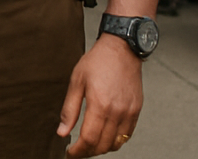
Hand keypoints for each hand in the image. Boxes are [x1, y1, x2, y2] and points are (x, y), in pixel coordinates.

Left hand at [57, 35, 143, 155]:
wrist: (121, 50)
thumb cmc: (97, 62)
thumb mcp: (76, 82)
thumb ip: (69, 110)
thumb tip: (62, 131)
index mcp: (99, 104)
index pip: (89, 139)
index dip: (78, 150)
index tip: (70, 153)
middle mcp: (117, 111)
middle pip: (102, 145)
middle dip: (88, 152)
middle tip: (77, 151)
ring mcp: (129, 112)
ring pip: (116, 143)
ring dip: (101, 148)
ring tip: (89, 145)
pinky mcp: (136, 111)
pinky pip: (127, 135)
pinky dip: (115, 141)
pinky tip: (105, 137)